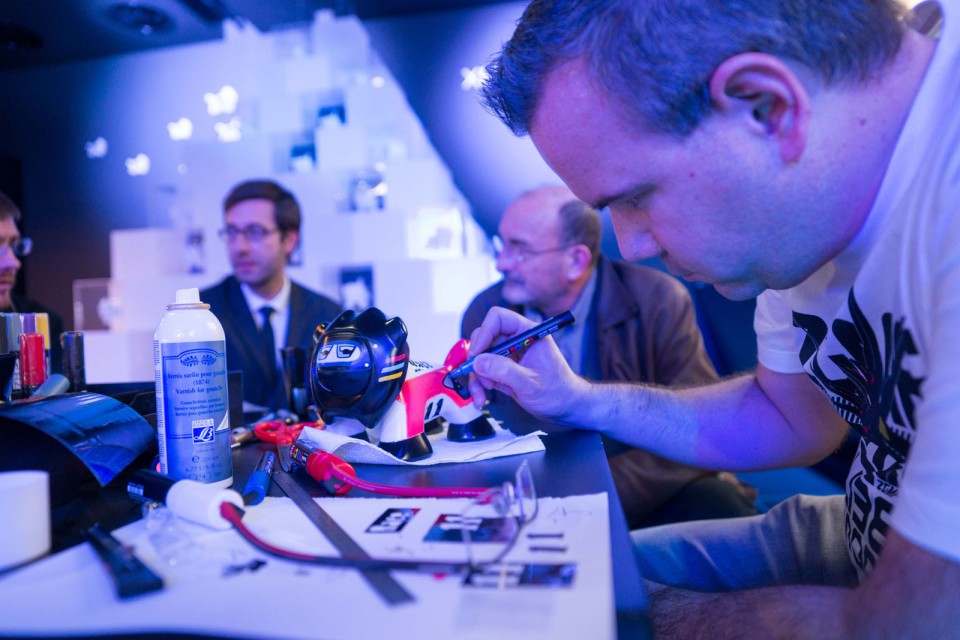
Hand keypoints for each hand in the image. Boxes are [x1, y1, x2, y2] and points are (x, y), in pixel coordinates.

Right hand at [466, 307, 585, 421]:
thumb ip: (504, 371)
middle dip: (477, 358)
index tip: (477, 354)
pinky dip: (479, 385)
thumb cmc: (557, 392)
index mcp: (528, 333)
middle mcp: (516, 340)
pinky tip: (482, 398)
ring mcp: (508, 355)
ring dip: (476, 376)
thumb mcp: (530, 383)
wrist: (564, 408)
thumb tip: (478, 361)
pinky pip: (483, 372)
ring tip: (481, 395)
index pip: (499, 318)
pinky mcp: (502, 370)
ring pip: (480, 357)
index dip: (484, 332)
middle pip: (485, 337)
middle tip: (477, 375)